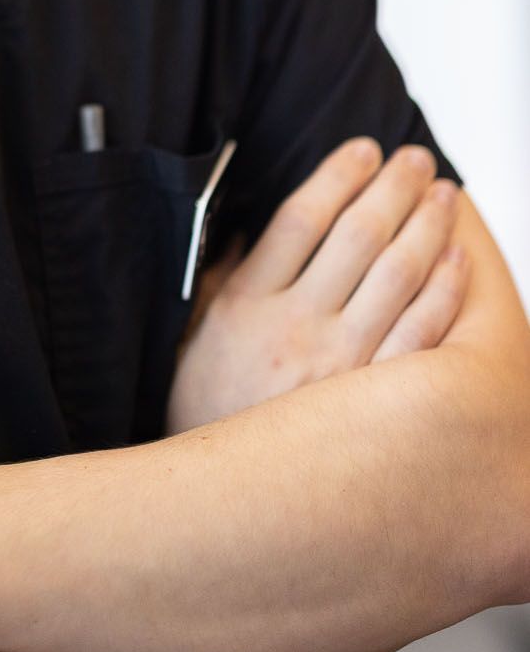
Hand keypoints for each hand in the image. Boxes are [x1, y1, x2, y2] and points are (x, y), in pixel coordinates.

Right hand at [165, 137, 468, 434]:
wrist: (220, 502)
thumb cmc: (207, 411)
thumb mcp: (194, 333)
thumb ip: (224, 276)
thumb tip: (251, 223)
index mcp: (246, 303)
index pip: (301, 216)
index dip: (338, 173)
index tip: (362, 150)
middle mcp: (294, 328)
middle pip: (356, 235)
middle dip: (392, 187)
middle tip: (414, 158)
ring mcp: (338, 367)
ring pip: (396, 276)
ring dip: (426, 226)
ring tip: (442, 195)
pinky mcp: (373, 406)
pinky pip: (421, 337)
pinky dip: (444, 293)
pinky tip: (458, 263)